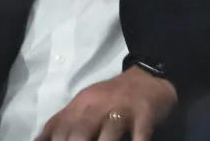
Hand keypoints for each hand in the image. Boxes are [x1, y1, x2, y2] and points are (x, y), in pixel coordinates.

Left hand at [35, 67, 176, 140]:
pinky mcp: (145, 113)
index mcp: (81, 104)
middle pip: (81, 131)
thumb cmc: (112, 97)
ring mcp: (123, 109)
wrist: (149, 78)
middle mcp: (99, 105)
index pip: (60, 128)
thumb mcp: (83, 104)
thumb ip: (60, 122)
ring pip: (110, 131)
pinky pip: (141, 132)